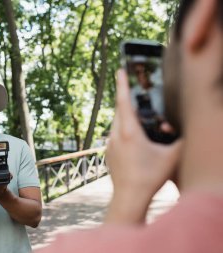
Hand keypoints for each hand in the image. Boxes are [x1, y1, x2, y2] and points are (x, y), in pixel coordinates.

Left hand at [105, 70, 182, 222]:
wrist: (129, 197)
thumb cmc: (150, 176)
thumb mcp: (172, 156)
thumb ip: (180, 140)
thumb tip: (182, 131)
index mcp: (129, 131)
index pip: (124, 101)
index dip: (122, 84)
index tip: (119, 70)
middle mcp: (116, 135)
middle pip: (119, 112)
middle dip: (125, 101)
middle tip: (133, 94)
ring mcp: (109, 145)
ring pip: (116, 124)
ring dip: (124, 118)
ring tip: (137, 119)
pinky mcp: (108, 154)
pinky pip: (114, 136)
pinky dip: (122, 132)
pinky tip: (133, 141)